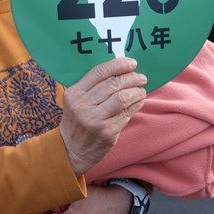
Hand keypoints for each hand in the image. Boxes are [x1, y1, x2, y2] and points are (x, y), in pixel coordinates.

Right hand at [60, 57, 145, 175]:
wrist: (72, 150)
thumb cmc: (76, 121)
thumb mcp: (75, 101)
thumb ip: (92, 87)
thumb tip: (120, 71)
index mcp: (74, 94)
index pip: (99, 72)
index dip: (118, 65)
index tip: (131, 63)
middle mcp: (83, 106)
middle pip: (113, 84)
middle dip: (131, 78)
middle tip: (140, 77)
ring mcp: (95, 120)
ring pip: (122, 98)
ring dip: (136, 91)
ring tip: (141, 89)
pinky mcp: (107, 132)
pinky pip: (127, 113)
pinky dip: (136, 104)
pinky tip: (139, 101)